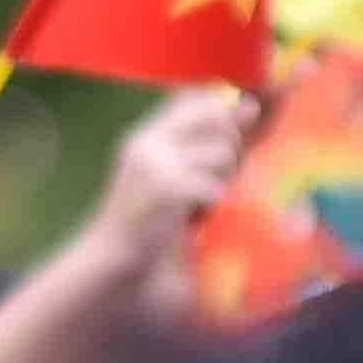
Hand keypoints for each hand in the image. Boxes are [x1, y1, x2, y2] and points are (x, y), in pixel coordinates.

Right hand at [76, 88, 254, 276]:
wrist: (111, 264)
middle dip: (229, 147)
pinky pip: (216, 188)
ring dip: (222, 182)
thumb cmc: (144, 226)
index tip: (225, 140)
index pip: (195, 98)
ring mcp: (157, 164)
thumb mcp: (169, 177)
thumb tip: (251, 106)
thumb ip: (206, 143)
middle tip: (213, 180)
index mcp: (145, 136)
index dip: (221, 113)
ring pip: (222, 153)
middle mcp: (148, 142)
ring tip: (198, 205)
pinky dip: (212, 208)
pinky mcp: (169, 189)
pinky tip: (191, 222)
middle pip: (215, 118)